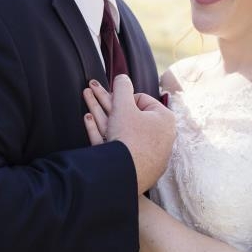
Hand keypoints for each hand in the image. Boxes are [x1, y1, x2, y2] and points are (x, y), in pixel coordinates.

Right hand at [82, 75, 175, 193]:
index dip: (122, 98)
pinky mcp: (137, 168)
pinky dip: (102, 135)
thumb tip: (122, 77)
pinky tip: (89, 122)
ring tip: (86, 103)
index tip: (111, 100)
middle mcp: (161, 137)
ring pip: (120, 130)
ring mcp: (149, 154)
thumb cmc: (128, 137)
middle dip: (107, 103)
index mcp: (164, 119)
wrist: (124, 174)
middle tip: (91, 91)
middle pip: (129, 115)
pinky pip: (118, 147)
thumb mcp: (123, 104)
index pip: (141, 99)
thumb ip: (122, 86)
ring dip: (101, 116)